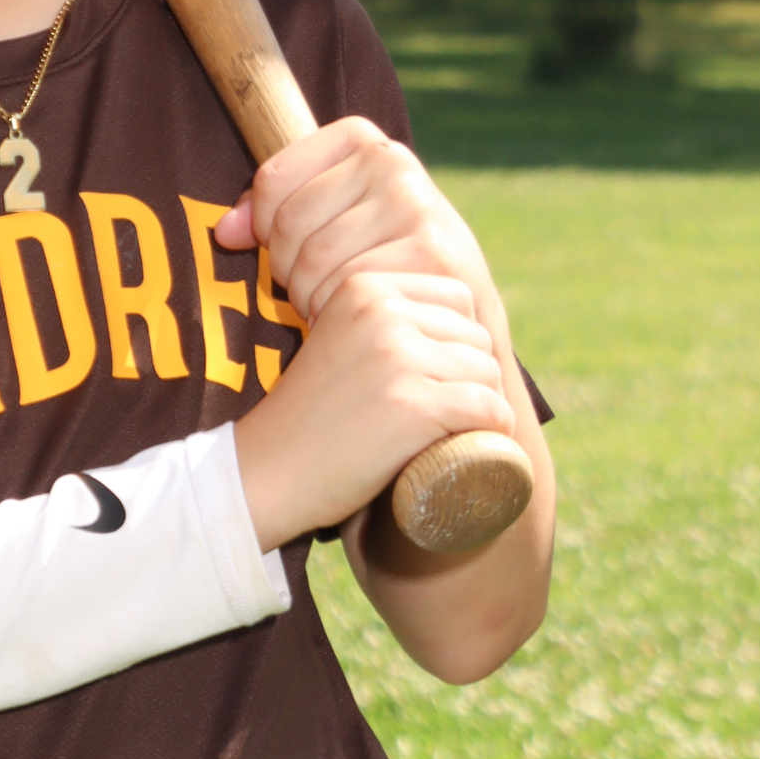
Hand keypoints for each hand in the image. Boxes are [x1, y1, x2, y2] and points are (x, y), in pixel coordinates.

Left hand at [214, 116, 491, 323]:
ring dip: (311, 298)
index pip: (273, 178)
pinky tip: (362, 316)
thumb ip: (274, 211)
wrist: (462, 313)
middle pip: (289, 224)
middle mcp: (394, 163)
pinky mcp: (429, 256)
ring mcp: (416, 206)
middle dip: (288, 269)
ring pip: (312, 262)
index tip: (291, 245)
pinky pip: (345, 291)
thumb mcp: (332, 218)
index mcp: (364, 140)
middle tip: (316, 286)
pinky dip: (340, 315)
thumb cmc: (383, 260)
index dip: (267, 224)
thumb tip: (225, 232)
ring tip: (337, 300)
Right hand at [221, 119, 517, 549]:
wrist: (267, 471)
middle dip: (473, 374)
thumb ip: (382, 320)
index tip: (440, 378)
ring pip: (486, 370)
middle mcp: (382, 311)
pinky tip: (476, 448)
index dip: (458, 339)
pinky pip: (487, 407)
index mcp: (364, 287)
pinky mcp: (412, 403)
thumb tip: (459, 318)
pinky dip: (491, 432)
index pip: (455, 296)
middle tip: (448, 413)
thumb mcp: (340, 339)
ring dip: (483, 405)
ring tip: (454, 431)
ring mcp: (397, 356)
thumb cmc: (309, 415)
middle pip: (475, 334)